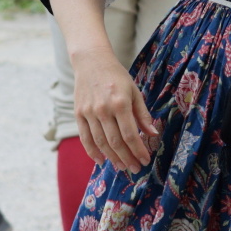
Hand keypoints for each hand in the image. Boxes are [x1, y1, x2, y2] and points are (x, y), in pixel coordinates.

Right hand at [72, 49, 158, 169]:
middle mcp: (103, 109)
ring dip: (112, 158)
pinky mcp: (78, 114)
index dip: (138, 150)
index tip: (145, 160)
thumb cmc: (117, 76)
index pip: (130, 134)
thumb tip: (152, 134)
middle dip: (127, 158)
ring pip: (101, 142)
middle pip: (115, 142)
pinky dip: (92, 152)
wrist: (91, 61)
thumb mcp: (134, 91)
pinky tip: (101, 160)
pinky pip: (85, 138)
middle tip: (135, 169)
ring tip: (122, 167)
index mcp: (120, 103)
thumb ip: (142, 114)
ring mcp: (89, 113)